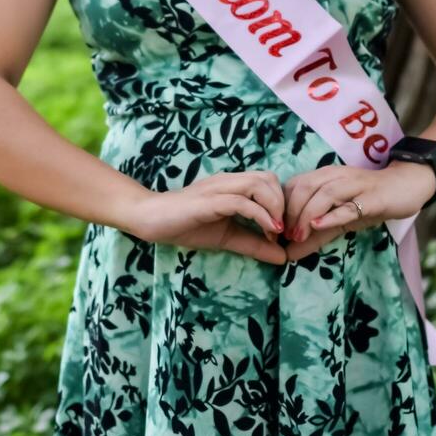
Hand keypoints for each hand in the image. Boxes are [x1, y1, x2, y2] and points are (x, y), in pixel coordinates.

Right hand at [121, 170, 289, 264]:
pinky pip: (241, 201)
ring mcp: (218, 188)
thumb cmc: (186, 225)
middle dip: (284, 203)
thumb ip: (254, 244)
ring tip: (276, 231)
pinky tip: (267, 231)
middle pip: (269, 177)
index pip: (269, 181)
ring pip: (258, 184)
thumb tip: (283, 257)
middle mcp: (228, 181)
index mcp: (233, 185)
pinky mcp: (209, 200)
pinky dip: (260, 215)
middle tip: (284, 231)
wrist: (151, 220)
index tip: (284, 231)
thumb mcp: (228, 237)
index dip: (283, 203)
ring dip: (275, 208)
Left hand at [277, 161, 435, 262]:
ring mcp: (354, 185)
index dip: (280, 206)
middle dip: (290, 212)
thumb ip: (315, 236)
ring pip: (323, 193)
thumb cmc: (369, 201)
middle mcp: (336, 176)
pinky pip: (349, 204)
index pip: (294, 185)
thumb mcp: (340, 219)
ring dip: (306, 215)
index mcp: (325, 177)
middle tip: (285, 236)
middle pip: (303, 187)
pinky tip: (318, 225)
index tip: (274, 229)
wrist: (406, 186)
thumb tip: (288, 255)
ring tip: (297, 236)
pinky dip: (331, 215)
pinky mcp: (371, 197)